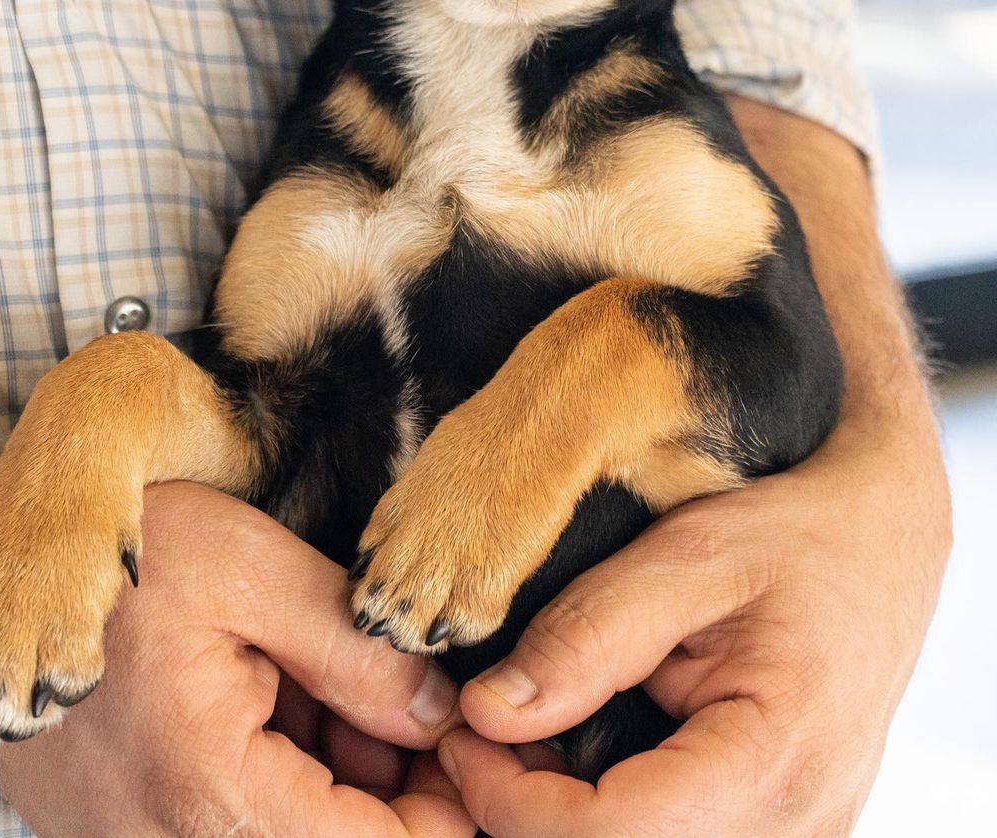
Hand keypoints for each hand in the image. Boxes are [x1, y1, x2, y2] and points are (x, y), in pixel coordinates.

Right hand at [0, 478, 471, 836]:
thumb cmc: (114, 562)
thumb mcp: (250, 571)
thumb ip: (353, 650)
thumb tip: (442, 713)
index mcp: (213, 792)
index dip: (450, 806)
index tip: (480, 739)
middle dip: (401, 780)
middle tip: (411, 684)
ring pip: (297, 829)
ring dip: (346, 768)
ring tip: (334, 668)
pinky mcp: (144, 828)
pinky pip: (249, 815)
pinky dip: (292, 761)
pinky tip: (290, 685)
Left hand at [438, 405, 949, 836]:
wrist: (883, 544)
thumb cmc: (795, 538)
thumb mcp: (687, 557)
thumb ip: (588, 636)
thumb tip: (489, 713)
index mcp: (775, 761)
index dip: (511, 800)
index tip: (464, 730)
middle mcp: (795, 829)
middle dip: (528, 814)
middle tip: (486, 731)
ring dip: (564, 819)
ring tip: (529, 736)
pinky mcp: (775, 831)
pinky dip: (608, 814)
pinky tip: (577, 752)